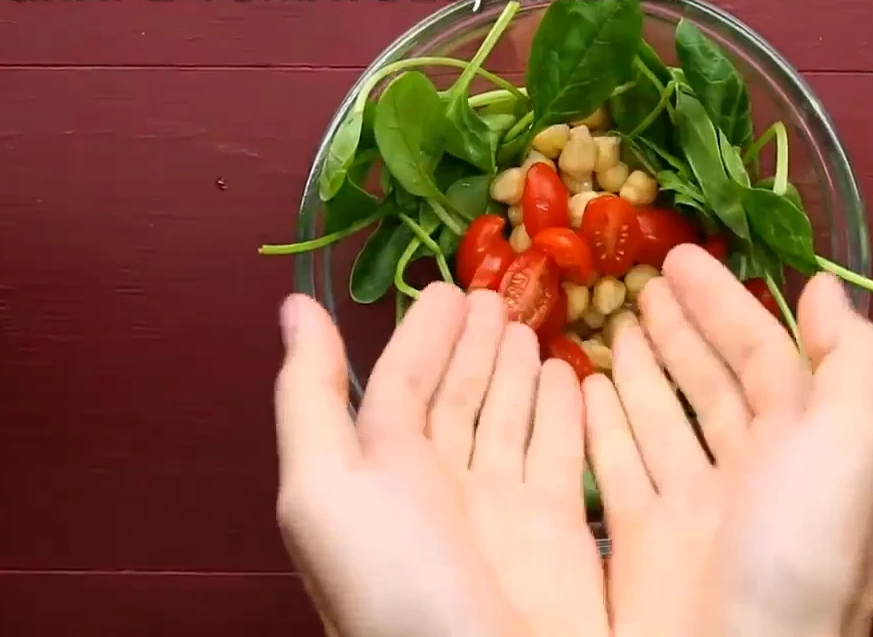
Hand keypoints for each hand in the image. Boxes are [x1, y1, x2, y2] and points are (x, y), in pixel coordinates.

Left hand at [274, 285, 606, 636]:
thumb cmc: (395, 586)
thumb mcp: (325, 489)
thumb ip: (310, 397)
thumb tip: (296, 307)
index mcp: (381, 471)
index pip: (405, 381)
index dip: (426, 334)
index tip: (454, 286)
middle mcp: (441, 485)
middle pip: (461, 397)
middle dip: (477, 346)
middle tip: (503, 296)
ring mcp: (503, 510)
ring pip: (513, 420)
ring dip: (522, 372)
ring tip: (534, 329)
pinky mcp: (559, 533)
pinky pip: (563, 455)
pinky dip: (570, 414)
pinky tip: (576, 378)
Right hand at [587, 244, 872, 636]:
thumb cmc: (801, 552)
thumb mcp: (854, 446)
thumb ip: (851, 363)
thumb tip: (827, 289)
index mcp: (808, 447)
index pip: (766, 354)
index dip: (728, 304)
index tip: (682, 257)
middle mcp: (754, 473)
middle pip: (713, 382)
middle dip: (683, 328)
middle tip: (642, 278)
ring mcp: (695, 509)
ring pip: (663, 419)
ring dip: (643, 368)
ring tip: (615, 320)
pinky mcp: (643, 542)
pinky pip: (618, 466)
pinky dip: (604, 424)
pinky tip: (585, 386)